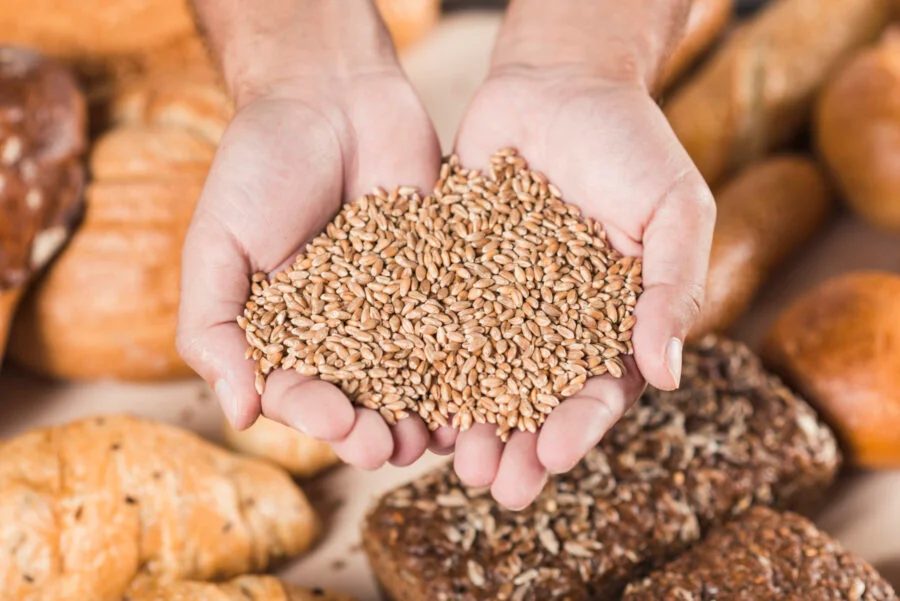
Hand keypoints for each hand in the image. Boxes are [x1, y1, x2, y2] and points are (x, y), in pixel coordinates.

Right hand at [176, 64, 449, 469]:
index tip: (338, 425)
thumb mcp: (217, 245)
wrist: (331, 96)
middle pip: (360, 395)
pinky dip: (469, 356)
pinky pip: (457, 323)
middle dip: (373, 426)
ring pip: (413, 372)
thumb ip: (214, 327)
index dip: (316, 416)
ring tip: (439, 435)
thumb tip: (238, 413)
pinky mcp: (442, 277)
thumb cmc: (259, 166)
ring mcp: (396, 306)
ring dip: (424, 409)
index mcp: (285, 332)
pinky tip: (483, 385)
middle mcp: (342, 330)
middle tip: (390, 447)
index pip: (298, 391)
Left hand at [451, 66, 714, 508]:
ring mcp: (499, 301)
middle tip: (494, 486)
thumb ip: (673, 288)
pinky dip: (422, 360)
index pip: (598, 390)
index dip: (577, 427)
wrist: (560, 83)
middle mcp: (552, 322)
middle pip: (534, 398)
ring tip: (447, 457)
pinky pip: (434, 322)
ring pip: (480, 374)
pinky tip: (405, 395)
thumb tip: (666, 373)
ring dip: (467, 420)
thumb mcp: (675, 209)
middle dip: (516, 445)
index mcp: (611, 320)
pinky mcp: (451, 273)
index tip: (552, 457)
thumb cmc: (632, 142)